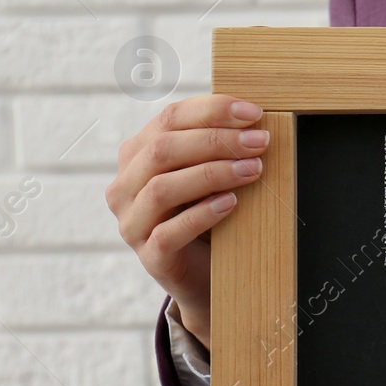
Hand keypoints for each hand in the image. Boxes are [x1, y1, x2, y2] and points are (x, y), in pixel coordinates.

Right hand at [105, 95, 268, 348]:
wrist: (206, 274)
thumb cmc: (210, 215)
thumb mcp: (209, 175)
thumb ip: (217, 146)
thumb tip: (254, 118)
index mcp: (137, 155)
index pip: (169, 119)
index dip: (212, 110)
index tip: (254, 112)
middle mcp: (125, 186)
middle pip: (163, 150)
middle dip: (217, 141)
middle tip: (260, 142)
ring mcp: (132, 223)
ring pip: (161, 188)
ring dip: (212, 174)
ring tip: (253, 170)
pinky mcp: (150, 256)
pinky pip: (169, 232)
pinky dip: (202, 214)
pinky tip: (231, 204)